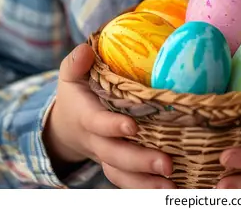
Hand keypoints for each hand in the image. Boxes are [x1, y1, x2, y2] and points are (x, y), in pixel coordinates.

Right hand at [43, 44, 175, 187]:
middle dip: (140, 161)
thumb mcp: (71, 74)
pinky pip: (129, 182)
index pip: (97, 123)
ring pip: (122, 174)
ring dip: (146, 183)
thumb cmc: (77, 92)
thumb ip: (75, 62)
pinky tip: (171, 191)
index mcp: (85, 115)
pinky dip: (147, 189)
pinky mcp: (118, 166)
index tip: (133, 126)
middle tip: (167, 164)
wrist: (68, 124)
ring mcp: (106, 156)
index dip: (112, 126)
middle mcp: (95, 140)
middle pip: (115, 155)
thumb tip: (86, 51)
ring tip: (172, 186)